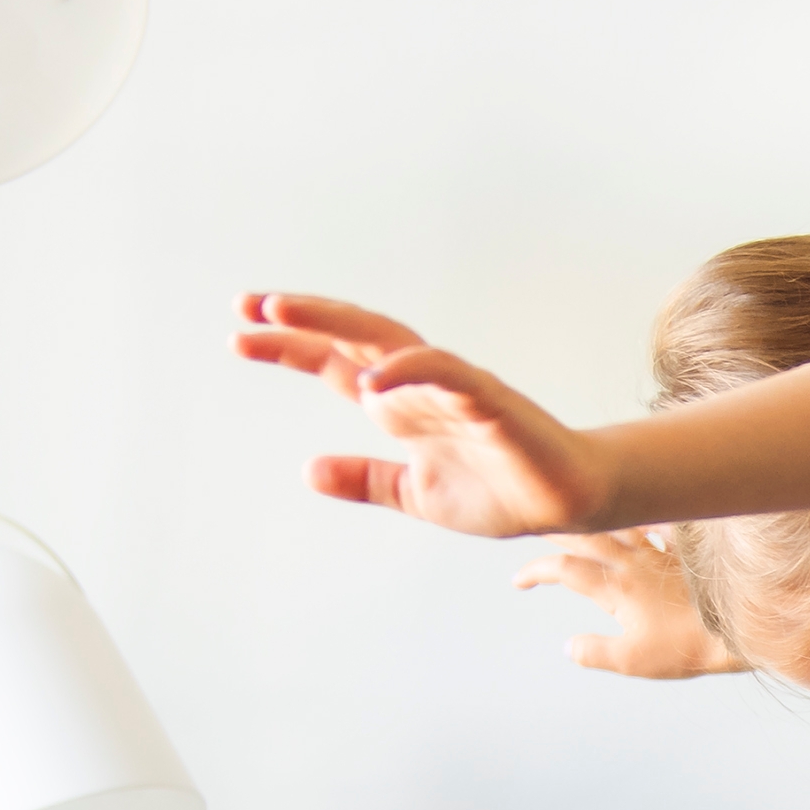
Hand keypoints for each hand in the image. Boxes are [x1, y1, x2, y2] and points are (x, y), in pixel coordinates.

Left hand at [235, 292, 618, 538]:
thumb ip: (366, 481)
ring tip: (284, 315)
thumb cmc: (501, 493)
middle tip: (249, 306)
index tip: (241, 334)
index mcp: (401, 405)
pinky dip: (409, 372)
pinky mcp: (491, 402)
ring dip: (336, 325)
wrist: (568, 504)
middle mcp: (421, 385)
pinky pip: (447, 377)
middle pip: (354, 336)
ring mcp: (455, 388)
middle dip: (302, 319)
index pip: (336, 363)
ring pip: (391, 342)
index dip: (290, 346)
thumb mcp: (416, 495)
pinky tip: (370, 383)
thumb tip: (308, 471)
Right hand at [517, 530, 746, 677]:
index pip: (564, 570)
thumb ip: (595, 653)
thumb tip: (568, 646)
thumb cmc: (688, 648)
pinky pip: (660, 526)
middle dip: (556, 529)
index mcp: (615, 588)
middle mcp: (633, 562)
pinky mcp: (683, 553)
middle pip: (585, 535)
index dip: (536, 571)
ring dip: (594, 518)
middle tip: (535, 522)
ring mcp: (660, 553)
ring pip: (617, 525)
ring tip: (579, 512)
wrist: (738, 630)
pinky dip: (646, 518)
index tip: (519, 581)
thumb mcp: (634, 661)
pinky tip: (643, 514)